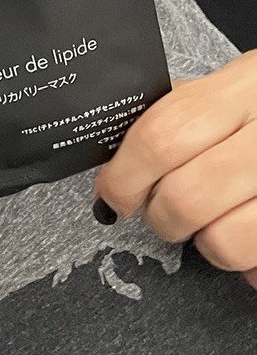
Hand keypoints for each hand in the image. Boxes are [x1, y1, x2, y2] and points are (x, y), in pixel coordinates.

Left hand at [92, 49, 256, 288]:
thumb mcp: (234, 88)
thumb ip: (184, 111)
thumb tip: (118, 156)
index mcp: (247, 88)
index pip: (163, 136)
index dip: (124, 177)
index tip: (112, 196)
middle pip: (187, 196)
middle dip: (161, 217)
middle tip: (164, 214)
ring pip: (225, 242)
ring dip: (209, 244)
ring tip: (218, 223)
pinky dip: (250, 266)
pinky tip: (254, 237)